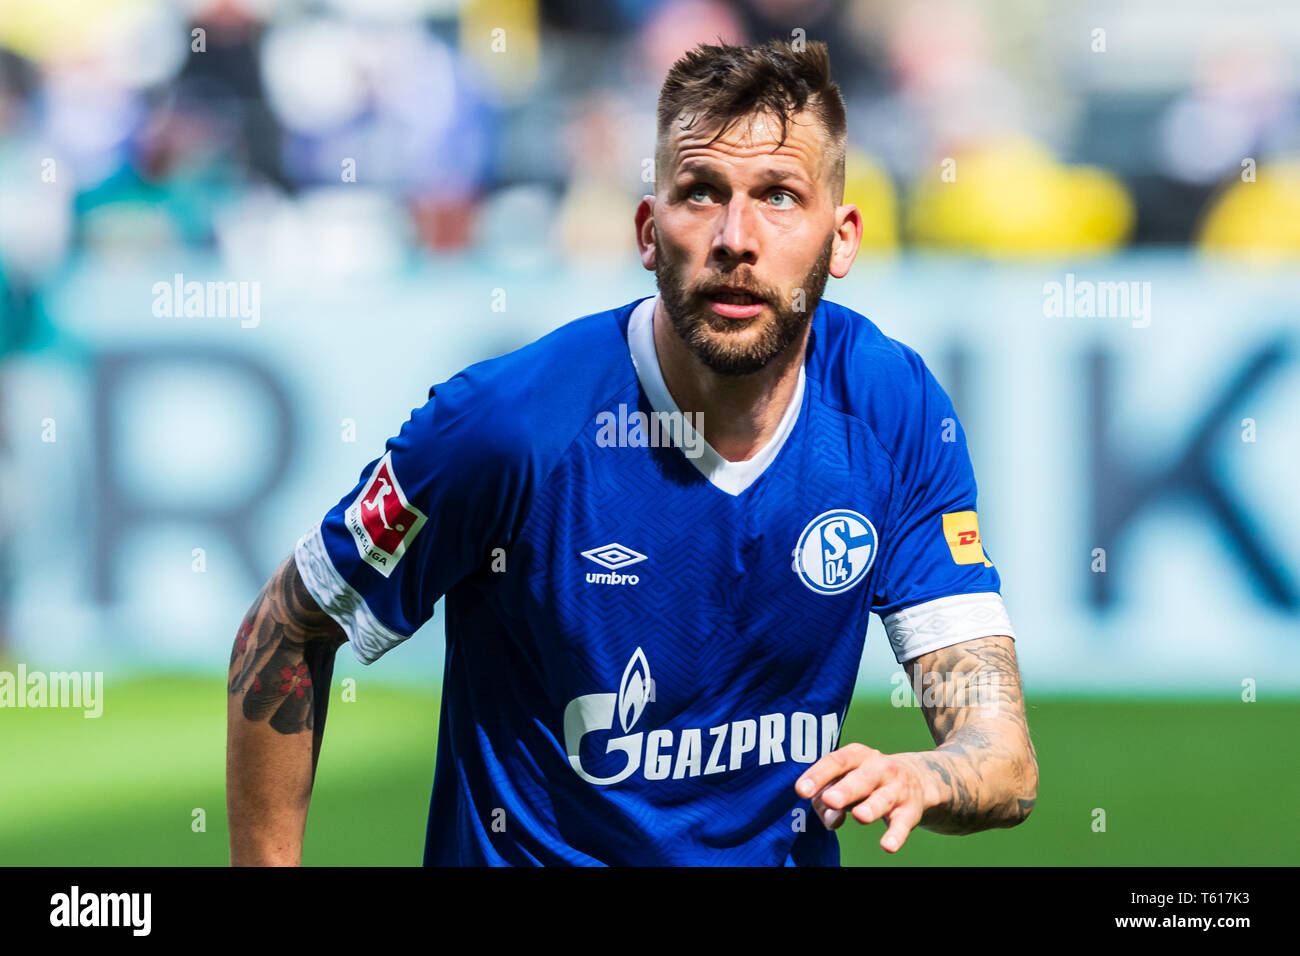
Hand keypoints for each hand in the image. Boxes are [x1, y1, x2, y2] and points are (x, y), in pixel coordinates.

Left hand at [794, 744, 933, 852]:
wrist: (918, 779)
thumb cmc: (865, 781)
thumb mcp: (845, 781)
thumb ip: (828, 799)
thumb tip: (831, 819)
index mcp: (857, 755)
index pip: (836, 761)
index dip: (818, 775)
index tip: (801, 790)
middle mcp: (879, 768)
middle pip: (862, 778)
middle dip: (846, 790)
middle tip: (830, 800)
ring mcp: (897, 788)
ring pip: (883, 799)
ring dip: (871, 807)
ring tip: (860, 817)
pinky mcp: (910, 811)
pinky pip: (902, 824)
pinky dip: (896, 835)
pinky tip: (888, 846)